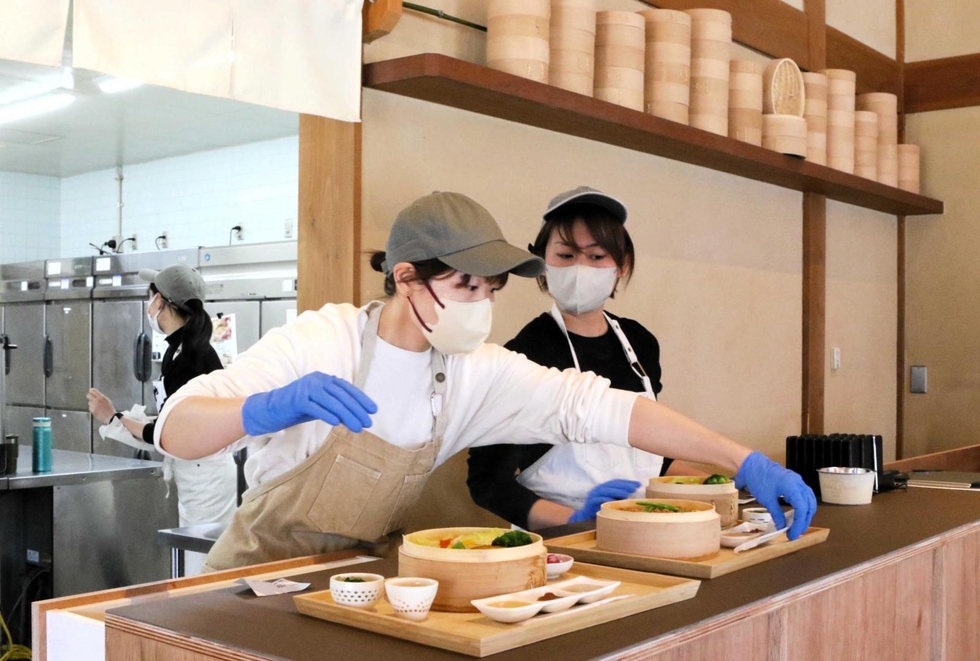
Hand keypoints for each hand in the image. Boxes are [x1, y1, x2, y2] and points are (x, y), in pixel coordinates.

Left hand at [87, 388, 115, 423]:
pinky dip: (92, 408)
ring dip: (92, 404)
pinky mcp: (92, 410)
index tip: (91, 391)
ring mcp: (94, 406)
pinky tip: (97, 410)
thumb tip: (95, 393)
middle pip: (88, 395)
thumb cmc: (109, 409)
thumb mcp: (107, 400)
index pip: (93, 391)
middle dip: (89, 396)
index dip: (91, 390)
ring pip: (89, 402)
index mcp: (101, 397)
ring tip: (97, 406)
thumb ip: (100, 397)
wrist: (110, 416)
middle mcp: (96, 401)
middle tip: (90, 397)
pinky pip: (90, 408)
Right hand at [241, 372, 377, 435]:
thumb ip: (336, 407)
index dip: (361, 399)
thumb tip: (357, 416)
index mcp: (324, 379)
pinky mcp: (297, 399)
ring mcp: (306, 388)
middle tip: (368, 423)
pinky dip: (327, 414)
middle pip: (342, 396)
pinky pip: (316, 407)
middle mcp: (317, 380)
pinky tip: (337, 423)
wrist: (271, 409)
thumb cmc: (299, 408)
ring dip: (347, 415)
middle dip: (357, 410)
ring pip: (332, 402)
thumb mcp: (321, 405)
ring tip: (357, 428)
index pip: (347, 388)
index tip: (373, 410)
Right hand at [568, 479, 641, 523]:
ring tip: (627, 494)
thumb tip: (633, 495)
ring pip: (606, 490)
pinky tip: (614, 500)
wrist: (586, 517)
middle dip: (624, 485)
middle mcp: (599, 489)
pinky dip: (606, 499)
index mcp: (605, 487)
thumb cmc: (600, 509)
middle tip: (634, 488)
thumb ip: (619, 497)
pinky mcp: (590, 502)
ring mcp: (594, 495)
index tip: (638, 484)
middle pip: (612, 484)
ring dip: (617, 491)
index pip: (617, 482)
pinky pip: (598, 499)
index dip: (627, 482)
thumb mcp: (611, 501)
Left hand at [735, 452, 816, 539]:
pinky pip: (805, 496)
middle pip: (809, 506)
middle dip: (804, 521)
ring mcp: (798, 481)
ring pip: (809, 501)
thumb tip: (782, 527)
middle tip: (795, 533)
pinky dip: (804, 506)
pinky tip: (798, 514)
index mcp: (793, 487)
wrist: (752, 464)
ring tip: (797, 526)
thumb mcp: (767, 499)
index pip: (803, 509)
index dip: (799, 524)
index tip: (793, 535)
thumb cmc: (758, 479)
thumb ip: (777, 514)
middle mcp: (799, 483)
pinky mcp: (795, 482)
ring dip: (806, 515)